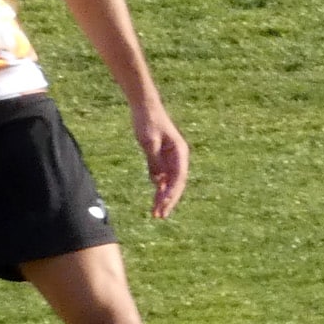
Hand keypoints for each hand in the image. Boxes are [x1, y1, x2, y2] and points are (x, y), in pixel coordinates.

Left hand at [132, 101, 188, 217]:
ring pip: (169, 183)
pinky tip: (154, 199)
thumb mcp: (149, 142)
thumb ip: (154, 161)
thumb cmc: (148, 121)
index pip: (179, 177)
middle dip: (168, 201)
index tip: (164, 204)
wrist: (144, 107)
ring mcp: (170, 158)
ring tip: (156, 213)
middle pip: (176, 184)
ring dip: (163, 198)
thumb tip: (157, 181)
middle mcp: (178, 157)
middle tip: (160, 216)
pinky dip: (158, 188)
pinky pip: (162, 177)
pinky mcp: (161, 158)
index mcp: (180, 152)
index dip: (172, 193)